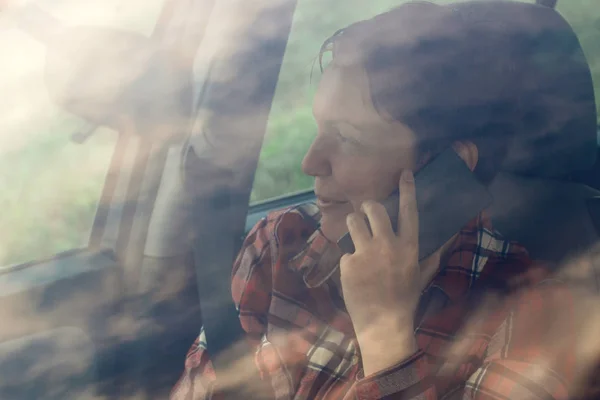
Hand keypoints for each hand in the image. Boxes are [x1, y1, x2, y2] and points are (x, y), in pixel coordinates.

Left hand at [340, 170, 420, 373]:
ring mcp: (366, 253)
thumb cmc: (405, 299)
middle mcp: (388, 245)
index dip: (407, 190)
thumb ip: (432, 255)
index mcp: (409, 247)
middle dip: (368, 207)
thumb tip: (446, 240)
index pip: (409, 211)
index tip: (404, 173)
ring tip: (356, 236)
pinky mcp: (349, 263)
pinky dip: (348, 260)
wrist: (384, 324)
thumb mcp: (422, 275)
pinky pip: (345, 251)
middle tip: (366, 213)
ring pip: (353, 221)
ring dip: (353, 224)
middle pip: (373, 208)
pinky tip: (355, 274)